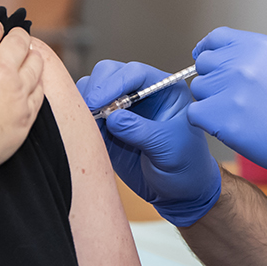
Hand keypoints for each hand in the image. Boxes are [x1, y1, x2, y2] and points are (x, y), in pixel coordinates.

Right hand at [0, 23, 44, 168]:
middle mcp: (1, 69)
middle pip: (18, 41)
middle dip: (18, 35)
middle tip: (18, 35)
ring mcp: (17, 91)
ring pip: (35, 64)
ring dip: (32, 56)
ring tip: (31, 54)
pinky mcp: (26, 113)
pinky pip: (39, 92)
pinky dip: (38, 83)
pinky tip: (36, 82)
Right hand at [77, 61, 219, 226]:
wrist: (178, 192)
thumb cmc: (186, 167)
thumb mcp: (170, 149)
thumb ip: (141, 131)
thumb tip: (113, 118)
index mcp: (165, 89)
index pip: (135, 73)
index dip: (114, 83)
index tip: (99, 102)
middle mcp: (142, 91)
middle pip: (109, 73)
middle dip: (97, 89)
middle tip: (91, 112)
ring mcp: (122, 106)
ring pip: (93, 89)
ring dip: (85, 102)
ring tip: (90, 124)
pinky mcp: (106, 124)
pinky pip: (84, 111)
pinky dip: (80, 118)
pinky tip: (86, 132)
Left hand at [188, 27, 266, 179]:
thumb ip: (257, 55)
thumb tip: (233, 56)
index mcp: (259, 47)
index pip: (217, 38)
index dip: (210, 50)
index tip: (209, 60)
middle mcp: (242, 65)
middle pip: (205, 64)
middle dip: (214, 78)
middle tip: (231, 96)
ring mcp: (231, 92)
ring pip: (200, 90)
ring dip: (211, 100)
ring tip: (237, 114)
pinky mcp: (224, 121)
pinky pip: (195, 114)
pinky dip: (206, 121)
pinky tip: (226, 126)